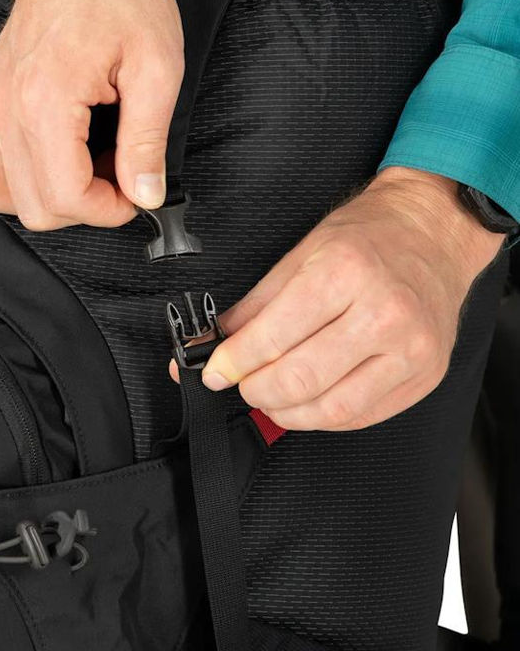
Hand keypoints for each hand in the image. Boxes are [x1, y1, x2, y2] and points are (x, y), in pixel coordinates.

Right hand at [0, 0, 183, 229]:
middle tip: (116, 172)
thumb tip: (147, 195)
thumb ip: (147, 140)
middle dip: (82, 206)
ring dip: (40, 195)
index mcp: (46, 100)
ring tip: (79, 165)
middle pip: (32, 207)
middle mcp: (4, 107)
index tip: (134, 193)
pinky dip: (3, 172)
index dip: (109, 210)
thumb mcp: (157, 66)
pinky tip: (39, 151)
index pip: (66, 197)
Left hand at [179, 167, 503, 430]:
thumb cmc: (372, 237)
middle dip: (257, 390)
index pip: (274, 336)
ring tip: (271, 398)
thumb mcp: (302, 251)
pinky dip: (325, 417)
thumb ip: (256, 305)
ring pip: (332, 409)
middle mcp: (384, 312)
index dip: (235, 362)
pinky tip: (309, 402)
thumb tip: (217, 344)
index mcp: (345, 272)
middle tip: (243, 385)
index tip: (216, 372)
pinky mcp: (425, 376)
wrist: (435, 233)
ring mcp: (411, 349)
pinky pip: (363, 416)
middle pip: (301, 379)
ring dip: (288, 412)